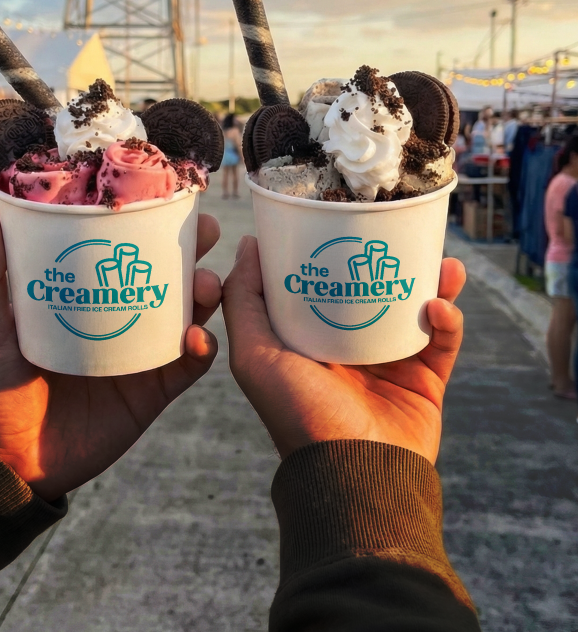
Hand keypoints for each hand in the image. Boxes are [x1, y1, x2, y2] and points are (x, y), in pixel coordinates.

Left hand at [0, 205, 220, 500]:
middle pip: (168, 272)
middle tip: (208, 231)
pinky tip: (197, 338)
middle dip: (194, 248)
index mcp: (86, 290)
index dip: (150, 220)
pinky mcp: (153, 391)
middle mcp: (119, 314)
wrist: (4, 457)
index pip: (124, 245)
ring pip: (188, 313)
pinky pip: (188, 366)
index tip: (167, 196)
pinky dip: (203, 349)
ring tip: (207, 286)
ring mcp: (140, 351)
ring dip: (206, 293)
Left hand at [222, 236, 465, 464]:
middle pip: (374, 289)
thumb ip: (244, 302)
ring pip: (415, 308)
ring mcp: (389, 363)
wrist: (354, 476)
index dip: (331, 250)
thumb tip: (249, 246)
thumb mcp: (254, 356)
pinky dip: (448, 321)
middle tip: (400, 231)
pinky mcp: (425, 382)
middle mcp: (349, 347)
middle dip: (389, 259)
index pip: (323, 283)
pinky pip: (443, 342)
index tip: (340, 217)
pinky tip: (440, 306)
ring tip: (443, 261)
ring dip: (431, 281)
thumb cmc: (297, 415)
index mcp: (311, 338)